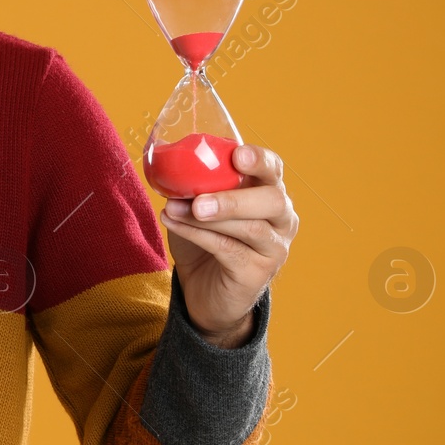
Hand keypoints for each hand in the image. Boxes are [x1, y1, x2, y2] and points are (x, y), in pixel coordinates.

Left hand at [157, 144, 297, 347]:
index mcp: (268, 191)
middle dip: (235, 198)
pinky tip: (173, 224)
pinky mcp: (258, 272)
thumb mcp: (196, 206)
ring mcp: (274, 247)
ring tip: (173, 211)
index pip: (273, 168)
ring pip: (251, 228)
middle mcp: (281, 218)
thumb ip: (190, 183)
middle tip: (199, 201)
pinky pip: (230, 250)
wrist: (204, 290)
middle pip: (272, 200)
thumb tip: (162, 154)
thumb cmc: (204, 239)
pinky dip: (198, 235)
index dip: (259, 160)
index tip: (237, 155)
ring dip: (208, 219)